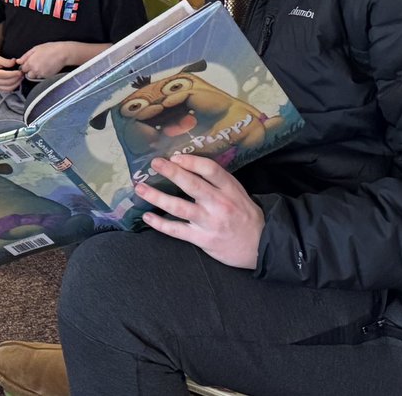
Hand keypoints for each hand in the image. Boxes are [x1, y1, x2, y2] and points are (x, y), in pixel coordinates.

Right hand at [0, 51, 23, 93]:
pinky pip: (7, 90)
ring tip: (21, 78)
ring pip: (8, 88)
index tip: (20, 71)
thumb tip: (15, 62)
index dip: (14, 74)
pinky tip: (17, 82)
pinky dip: (13, 87)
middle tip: (22, 74)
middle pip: (8, 82)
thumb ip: (6, 61)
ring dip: (16, 84)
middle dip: (17, 79)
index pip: (6, 75)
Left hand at [16, 42, 70, 79]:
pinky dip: (42, 74)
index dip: (26, 65)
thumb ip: (25, 56)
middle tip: (36, 64)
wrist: (63, 53)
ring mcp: (41, 74)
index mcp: (30, 63)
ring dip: (36, 73)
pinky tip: (46, 68)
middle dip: (30, 70)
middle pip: (28, 74)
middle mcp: (35, 70)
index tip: (29, 63)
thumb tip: (18, 61)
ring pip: (35, 77)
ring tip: (42, 65)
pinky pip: (42, 78)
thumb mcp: (35, 49)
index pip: (22, 69)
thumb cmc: (50, 49)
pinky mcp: (48, 77)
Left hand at [135, 154, 263, 269]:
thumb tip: (187, 164)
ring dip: (156, 197)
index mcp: (230, 189)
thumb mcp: (237, 193)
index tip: (175, 156)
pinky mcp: (202, 239)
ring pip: (179, 207)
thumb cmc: (244, 215)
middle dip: (171, 172)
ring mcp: (210, 222)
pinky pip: (177, 230)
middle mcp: (219, 204)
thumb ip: (217, 181)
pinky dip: (160, 223)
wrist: (261, 246)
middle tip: (154, 163)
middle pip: (192, 185)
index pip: (211, 169)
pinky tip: (147, 216)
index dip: (192, 161)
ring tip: (140, 188)